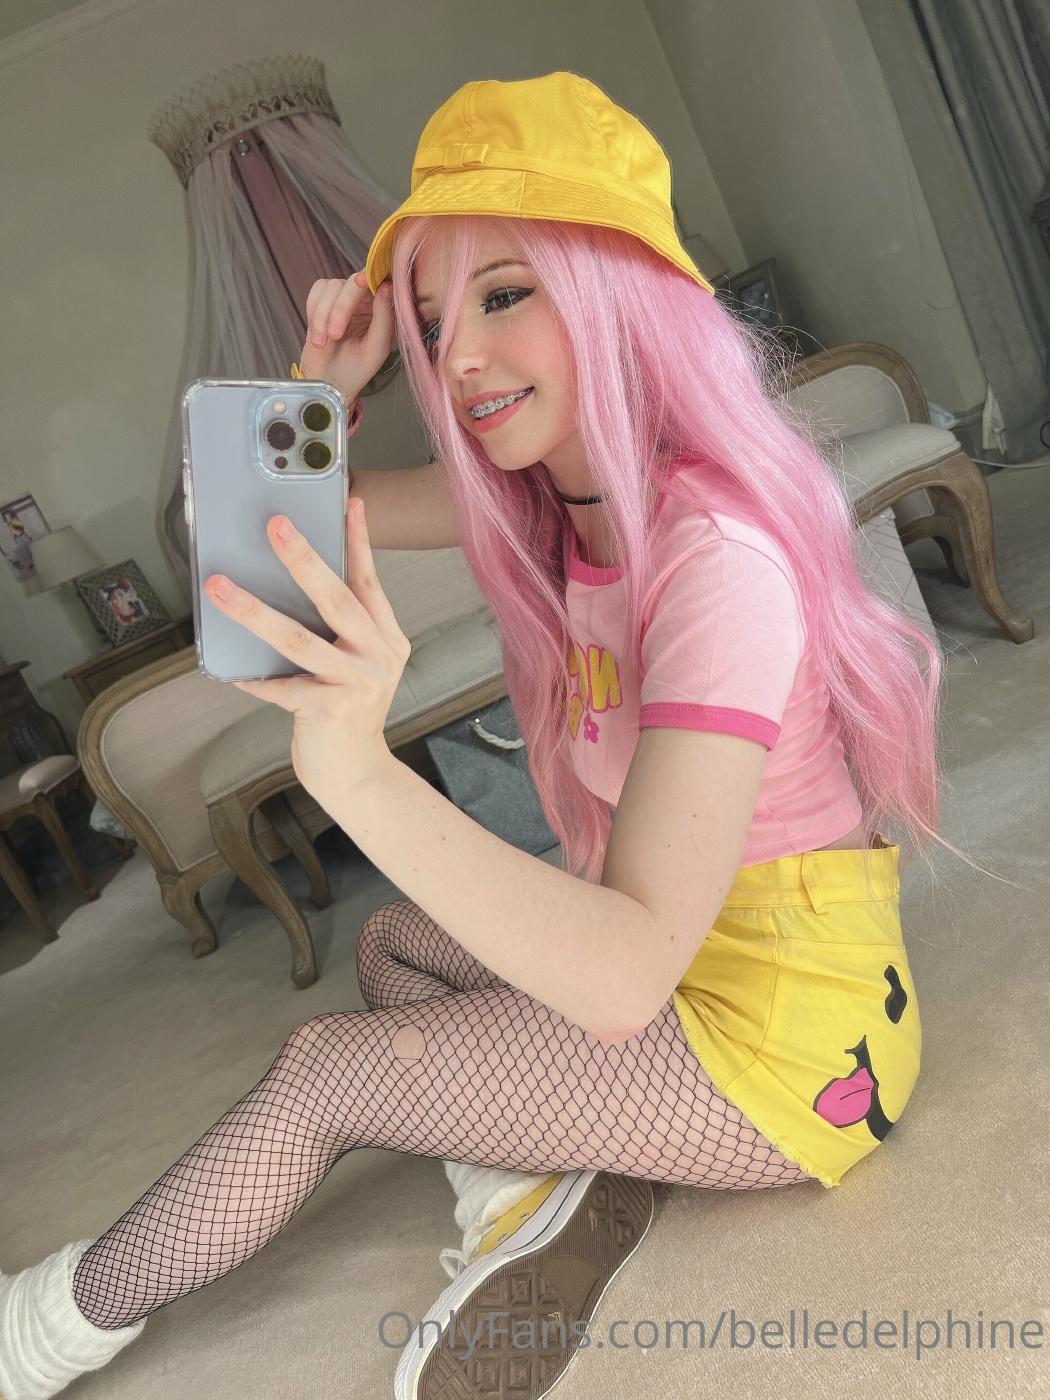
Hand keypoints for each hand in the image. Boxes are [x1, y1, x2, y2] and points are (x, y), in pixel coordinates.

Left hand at [204, 501, 408, 801]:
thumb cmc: (346, 713)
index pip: (370, 580)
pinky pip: (281, 686)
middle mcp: (378, 656)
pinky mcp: (330, 710)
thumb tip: (285, 587)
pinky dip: (255, 677)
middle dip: (304, 559)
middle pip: (338, 599)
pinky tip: (233, 672)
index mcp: (387, 638)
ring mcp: (357, 683)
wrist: (357, 774)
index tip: (350, 502)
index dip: (359, 541)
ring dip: (255, 610)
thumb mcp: (355, 666)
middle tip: (276, 525)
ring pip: (299, 638)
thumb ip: (337, 632)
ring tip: (221, 587)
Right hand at [299, 272, 395, 404]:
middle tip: (334, 334)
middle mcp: (365, 299)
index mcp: (383, 309)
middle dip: (341, 307)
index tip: (362, 283)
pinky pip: (317, 290)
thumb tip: (385, 287)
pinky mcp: (323, 301)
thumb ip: (384, 318)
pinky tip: (317, 334)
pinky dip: (313, 311)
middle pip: (354, 282)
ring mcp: (343, 298)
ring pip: (332, 286)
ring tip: (323, 342)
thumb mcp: (376, 348)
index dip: (372, 277)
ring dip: (323, 314)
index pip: (381, 282)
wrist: (329, 382)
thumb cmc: (357, 369)